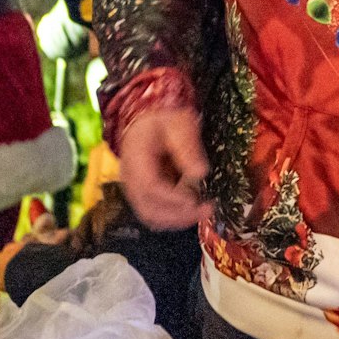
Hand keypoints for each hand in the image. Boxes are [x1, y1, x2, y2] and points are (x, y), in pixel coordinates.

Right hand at [117, 103, 210, 229]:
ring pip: (151, 216)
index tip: (195, 201)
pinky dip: (175, 216)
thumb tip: (201, 172)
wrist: (148, 119)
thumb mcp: (179, 124)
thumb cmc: (164, 118)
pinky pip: (156, 214)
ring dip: (179, 219)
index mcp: (135, 157)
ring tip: (205, 210)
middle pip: (148, 209)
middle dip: (179, 215)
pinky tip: (195, 208)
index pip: (149, 186)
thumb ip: (188, 146)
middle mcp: (130, 178)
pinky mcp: (144, 195)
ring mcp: (135, 189)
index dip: (172, 198)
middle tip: (207, 209)